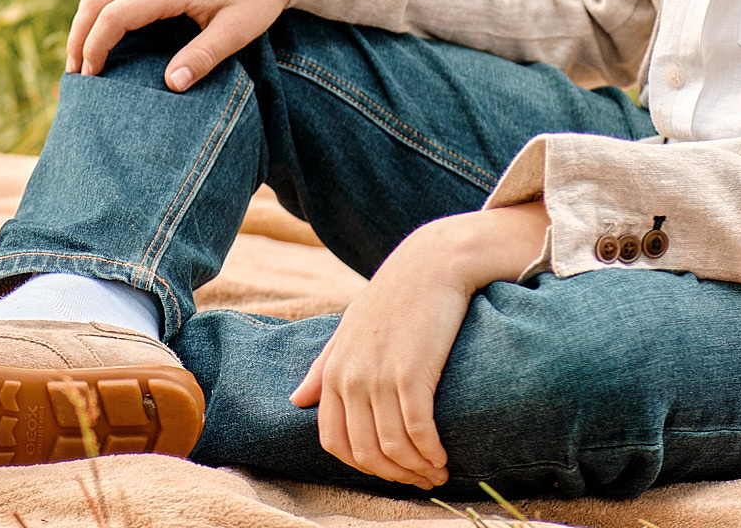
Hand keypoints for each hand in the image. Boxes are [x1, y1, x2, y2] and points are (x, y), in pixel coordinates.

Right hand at [64, 0, 294, 90]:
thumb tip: (172, 85)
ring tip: (81, 48)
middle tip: (74, 70)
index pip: (113, 16)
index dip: (94, 47)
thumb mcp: (237, 32)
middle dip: (78, 34)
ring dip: (84, 13)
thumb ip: (203, 58)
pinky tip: (101, 17)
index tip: (90, 76)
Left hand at [288, 203, 549, 489]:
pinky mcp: (412, 373)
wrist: (432, 262)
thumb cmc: (393, 295)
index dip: (363, 466)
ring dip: (417, 469)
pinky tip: (444, 456)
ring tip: (438, 472)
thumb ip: (323, 367)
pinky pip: (417, 431)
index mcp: (334, 371)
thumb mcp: (350, 329)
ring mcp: (379, 376)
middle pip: (364, 452)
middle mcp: (351, 377)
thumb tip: (296, 399)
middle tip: (422, 479)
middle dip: (394, 475)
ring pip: (392, 448)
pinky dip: (431, 452)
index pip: (334, 441)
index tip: (391, 470)